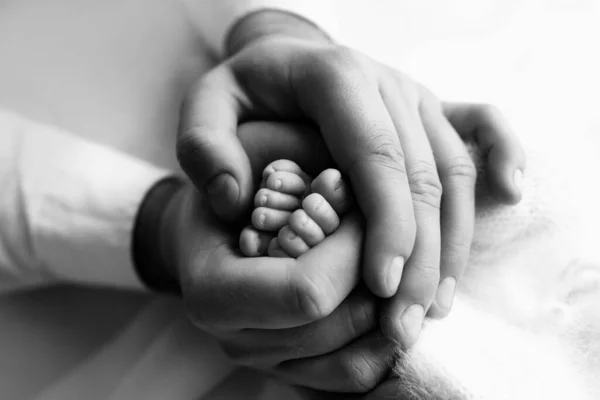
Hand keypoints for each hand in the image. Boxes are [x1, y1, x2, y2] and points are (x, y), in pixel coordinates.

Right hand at [162, 122, 392, 391]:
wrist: (215, 227)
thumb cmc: (239, 182)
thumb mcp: (259, 149)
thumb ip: (295, 158)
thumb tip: (338, 189)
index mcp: (213, 289)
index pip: (308, 291)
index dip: (355, 252)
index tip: (370, 210)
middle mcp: (235, 336)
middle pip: (339, 327)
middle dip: (380, 277)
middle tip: (389, 233)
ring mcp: (264, 361)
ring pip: (356, 363)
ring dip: (390, 310)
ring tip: (394, 261)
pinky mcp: (292, 369)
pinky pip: (355, 376)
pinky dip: (385, 341)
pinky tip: (391, 296)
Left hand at [176, 11, 525, 345]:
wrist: (281, 63)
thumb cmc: (245, 92)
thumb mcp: (205, 107)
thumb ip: (204, 148)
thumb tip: (237, 201)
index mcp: (334, 75)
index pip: (373, 155)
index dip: (386, 224)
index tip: (380, 286)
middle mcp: (385, 83)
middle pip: (422, 176)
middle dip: (418, 257)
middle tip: (402, 323)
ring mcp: (414, 95)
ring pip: (453, 171)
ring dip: (450, 244)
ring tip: (431, 306)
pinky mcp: (430, 109)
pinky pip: (480, 128)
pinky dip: (503, 157)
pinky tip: (511, 194)